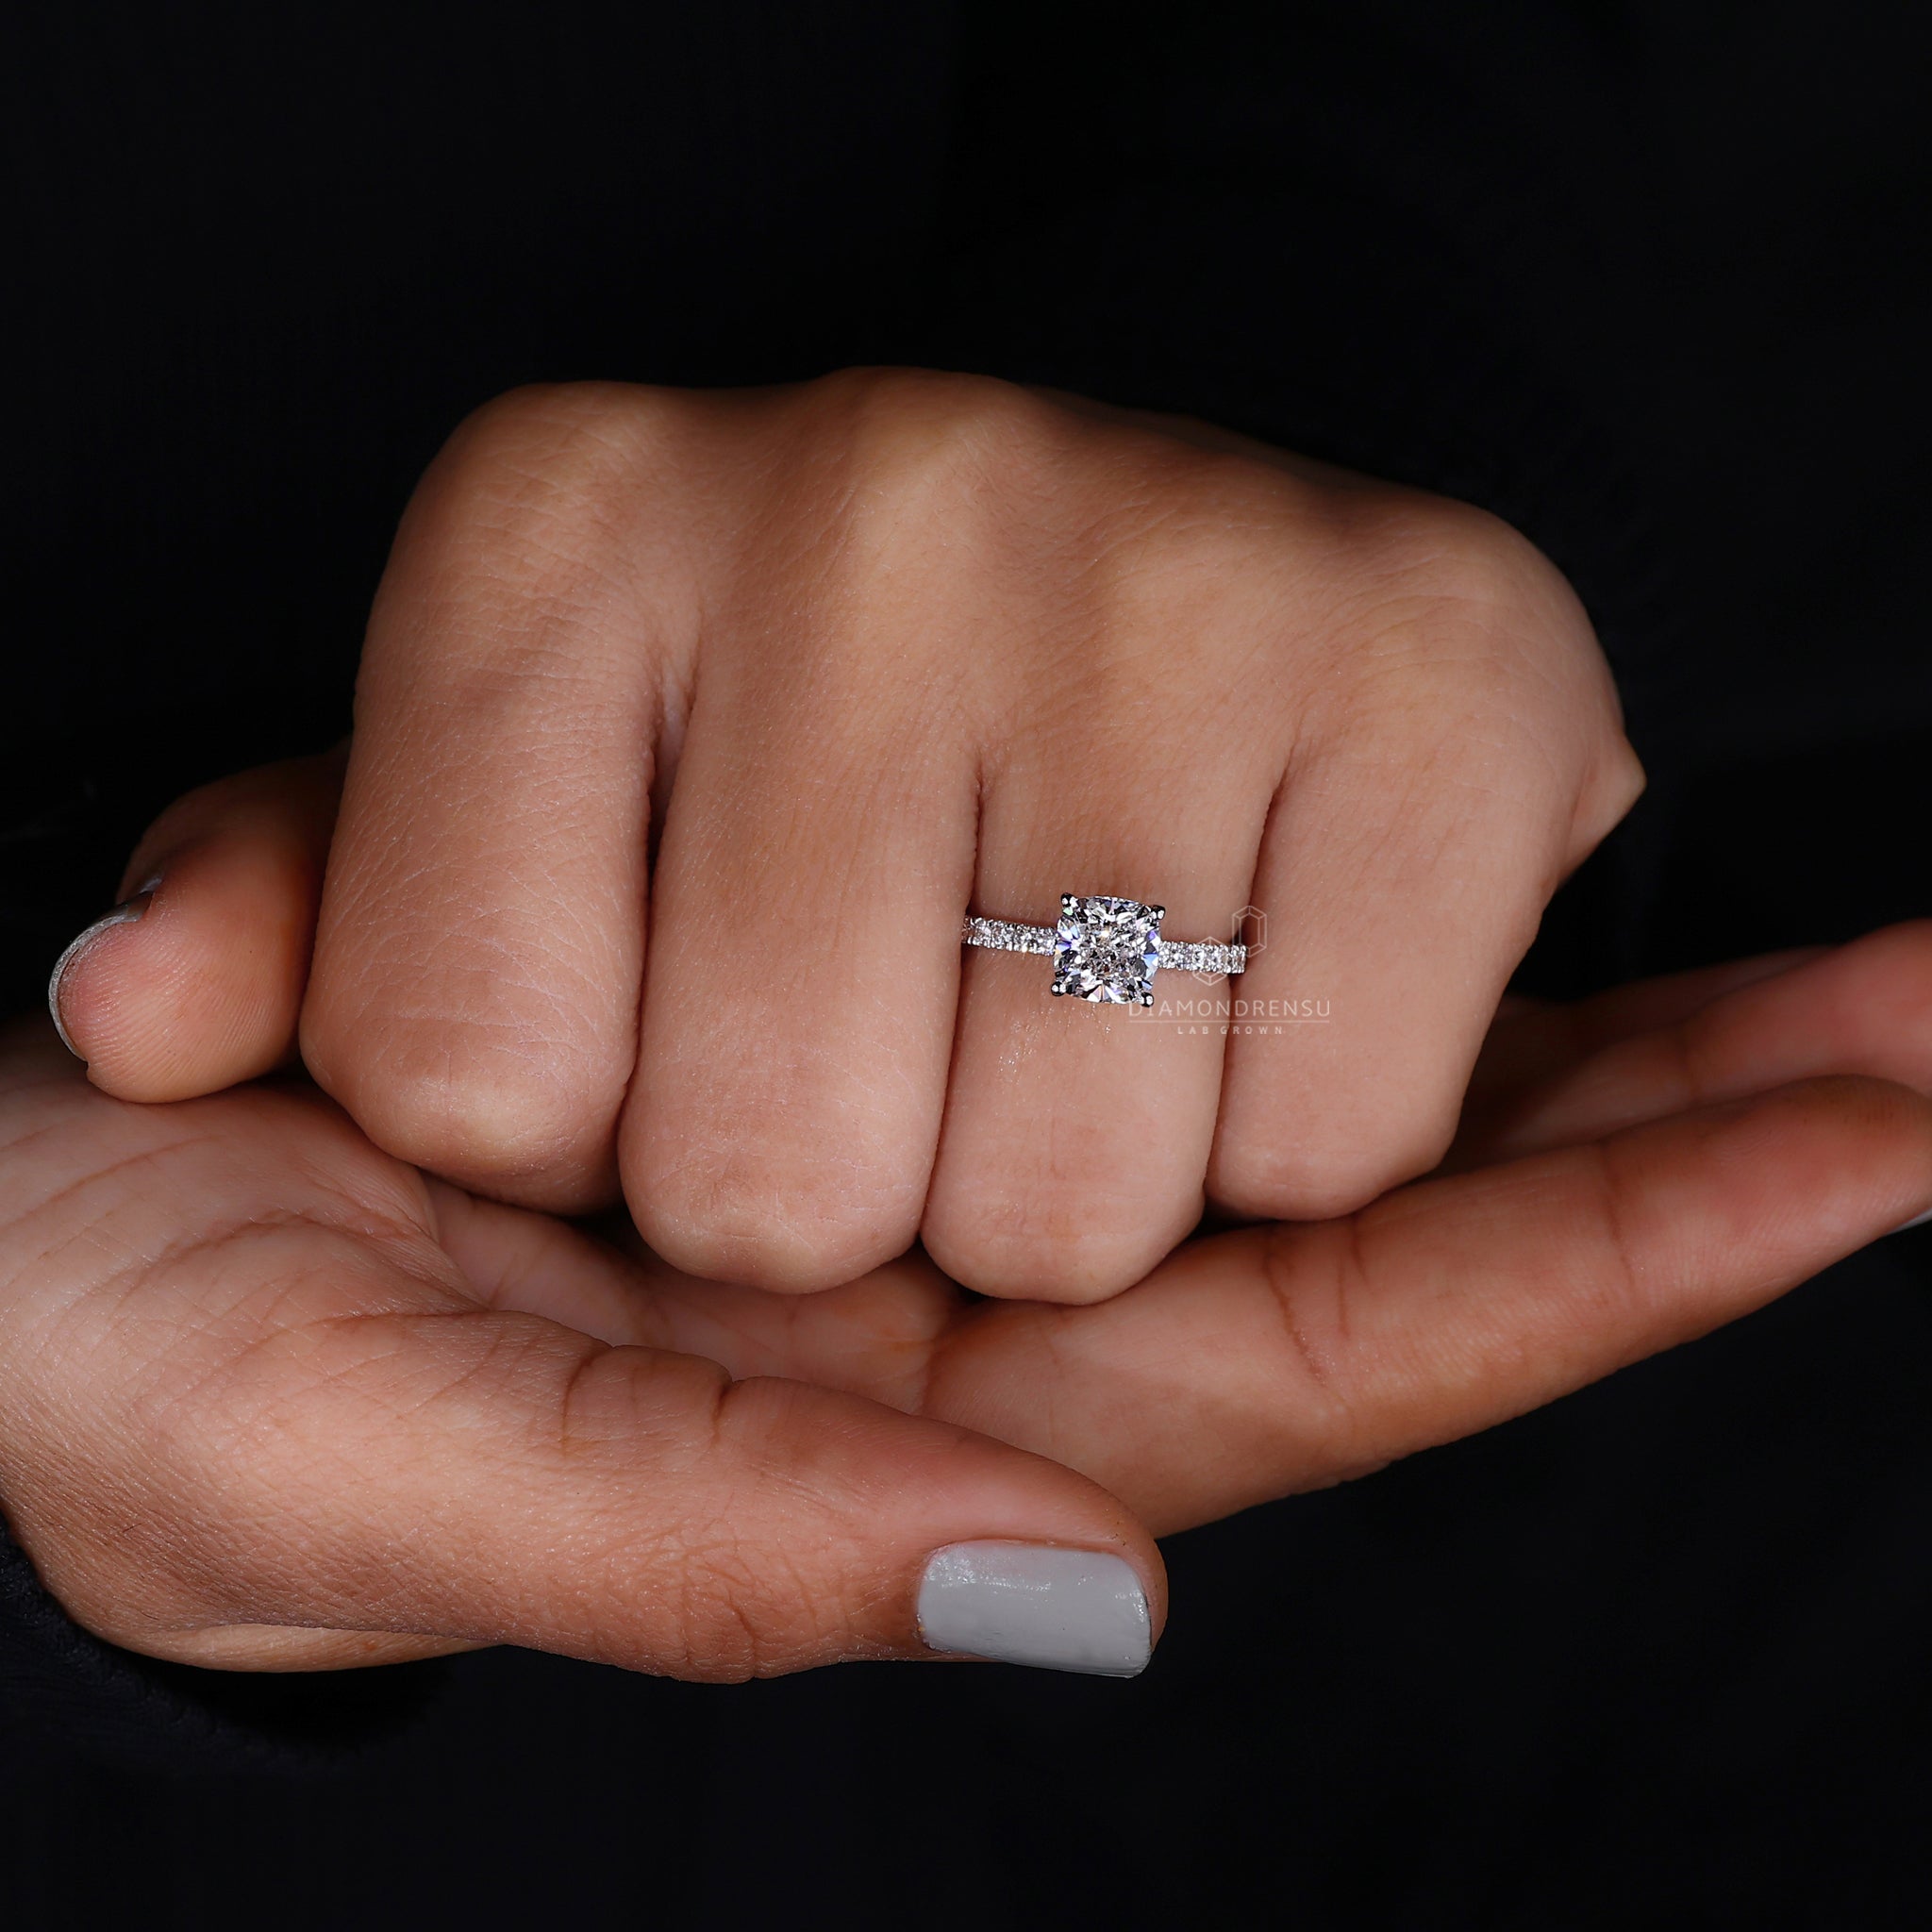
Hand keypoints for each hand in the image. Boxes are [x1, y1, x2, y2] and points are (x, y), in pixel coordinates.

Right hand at [15, 930, 1930, 1673]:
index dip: (1607, 1250)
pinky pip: (1109, 933)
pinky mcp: (818, 980)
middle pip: (1377, 1193)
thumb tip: (1047, 1578)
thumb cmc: (137, 1372)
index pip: (1326, 1344)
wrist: (22, 1196)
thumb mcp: (362, 1461)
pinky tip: (1509, 847)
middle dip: (1647, 1132)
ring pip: (1286, 1062)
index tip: (1879, 1114)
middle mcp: (940, 1284)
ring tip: (1826, 978)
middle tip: (1931, 1014)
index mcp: (885, 1439)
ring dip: (1529, 1022)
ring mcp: (899, 1126)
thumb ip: (697, 1543)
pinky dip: (1313, 895)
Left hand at [50, 372, 1641, 1302]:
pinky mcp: (1455, 656)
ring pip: (1060, 1199)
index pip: (465, 1075)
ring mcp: (1173, 543)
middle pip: (772, 1172)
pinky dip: (1290, 1150)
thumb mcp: (445, 897)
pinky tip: (1270, 978)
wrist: (1144, 722)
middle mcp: (866, 480)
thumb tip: (126, 1003)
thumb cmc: (775, 849)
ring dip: (1058, 1197)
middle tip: (904, 1031)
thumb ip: (291, 936)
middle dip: (836, 1198)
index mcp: (556, 526)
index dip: (568, 1137)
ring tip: (1090, 1003)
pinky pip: (1334, 1153)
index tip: (642, 1014)